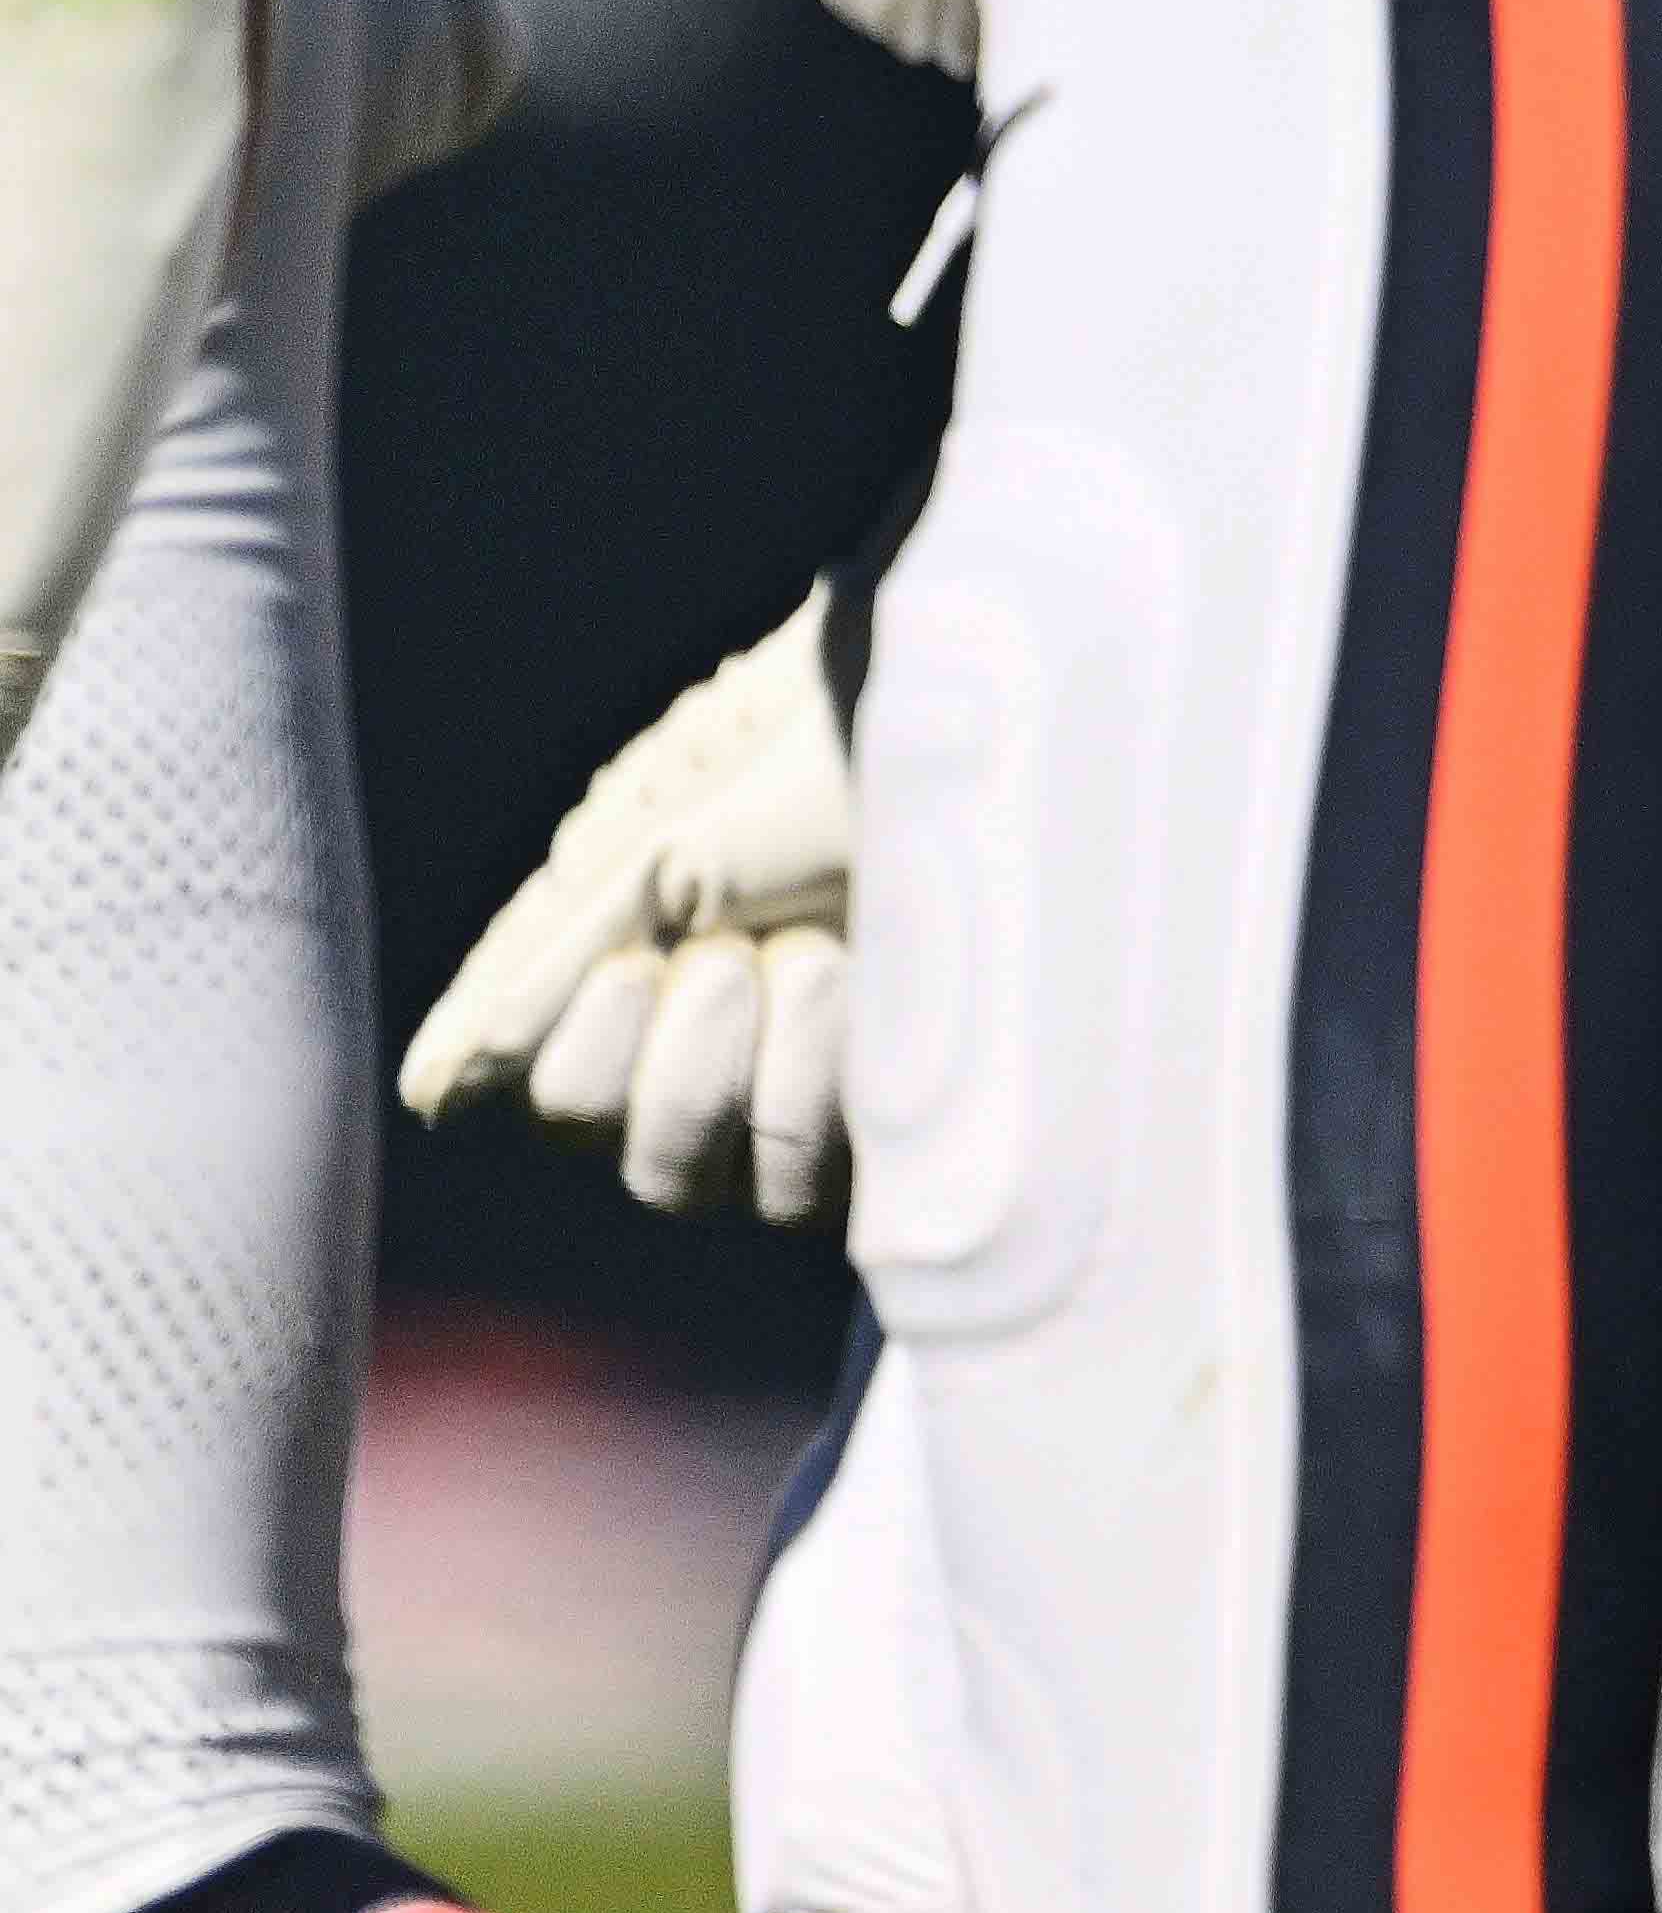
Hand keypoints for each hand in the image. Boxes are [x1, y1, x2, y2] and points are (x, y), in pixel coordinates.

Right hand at [399, 588, 851, 1221]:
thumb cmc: (814, 750)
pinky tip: (873, 1000)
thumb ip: (539, 966)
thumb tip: (435, 1089)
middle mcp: (700, 1042)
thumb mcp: (661, 841)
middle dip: (682, 1065)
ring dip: (769, 1072)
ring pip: (714, 1183)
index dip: (584, 1056)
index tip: (641, 961)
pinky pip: (815, 1190)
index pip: (543, 1100)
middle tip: (738, 959)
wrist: (973, 722)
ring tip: (819, 959)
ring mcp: (798, 1084)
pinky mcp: (890, 1119)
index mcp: (623, 972)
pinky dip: (833, 1095)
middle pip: (631, 1156)